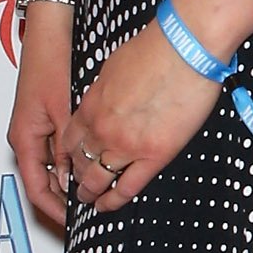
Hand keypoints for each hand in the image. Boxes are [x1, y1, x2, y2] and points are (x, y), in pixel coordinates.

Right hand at [8, 1, 76, 232]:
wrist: (48, 34)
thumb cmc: (51, 65)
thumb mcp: (62, 111)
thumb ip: (68, 145)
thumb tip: (75, 176)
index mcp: (25, 138)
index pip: (36, 188)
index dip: (54, 209)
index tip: (73, 222)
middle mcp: (26, 136)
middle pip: (43, 182)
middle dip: (63, 200)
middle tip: (88, 213)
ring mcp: (35, 128)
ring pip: (52, 167)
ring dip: (69, 183)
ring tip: (93, 196)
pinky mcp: (47, 119)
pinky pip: (58, 151)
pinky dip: (72, 163)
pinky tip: (92, 167)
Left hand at [55, 20, 222, 215]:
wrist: (184, 47)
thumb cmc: (156, 48)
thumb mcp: (115, 66)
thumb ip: (106, 91)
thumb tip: (110, 100)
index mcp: (91, 106)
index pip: (69, 141)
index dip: (68, 157)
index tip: (71, 164)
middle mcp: (102, 129)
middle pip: (80, 163)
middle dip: (76, 178)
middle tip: (78, 187)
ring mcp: (126, 145)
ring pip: (98, 180)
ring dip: (91, 193)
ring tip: (91, 201)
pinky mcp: (154, 155)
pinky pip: (128, 187)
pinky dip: (116, 200)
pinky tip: (111, 205)